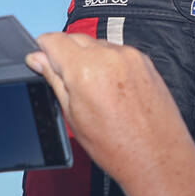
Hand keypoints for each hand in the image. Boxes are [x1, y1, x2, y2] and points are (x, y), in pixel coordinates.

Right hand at [25, 32, 192, 186]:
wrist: (157, 156)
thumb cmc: (117, 146)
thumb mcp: (73, 116)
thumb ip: (54, 80)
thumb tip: (37, 59)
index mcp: (85, 70)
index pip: (53, 40)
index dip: (42, 50)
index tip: (41, 59)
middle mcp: (108, 56)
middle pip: (75, 38)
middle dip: (65, 54)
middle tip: (66, 80)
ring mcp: (129, 56)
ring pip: (96, 45)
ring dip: (88, 58)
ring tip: (93, 90)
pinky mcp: (144, 60)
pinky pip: (117, 52)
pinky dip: (108, 63)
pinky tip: (111, 88)